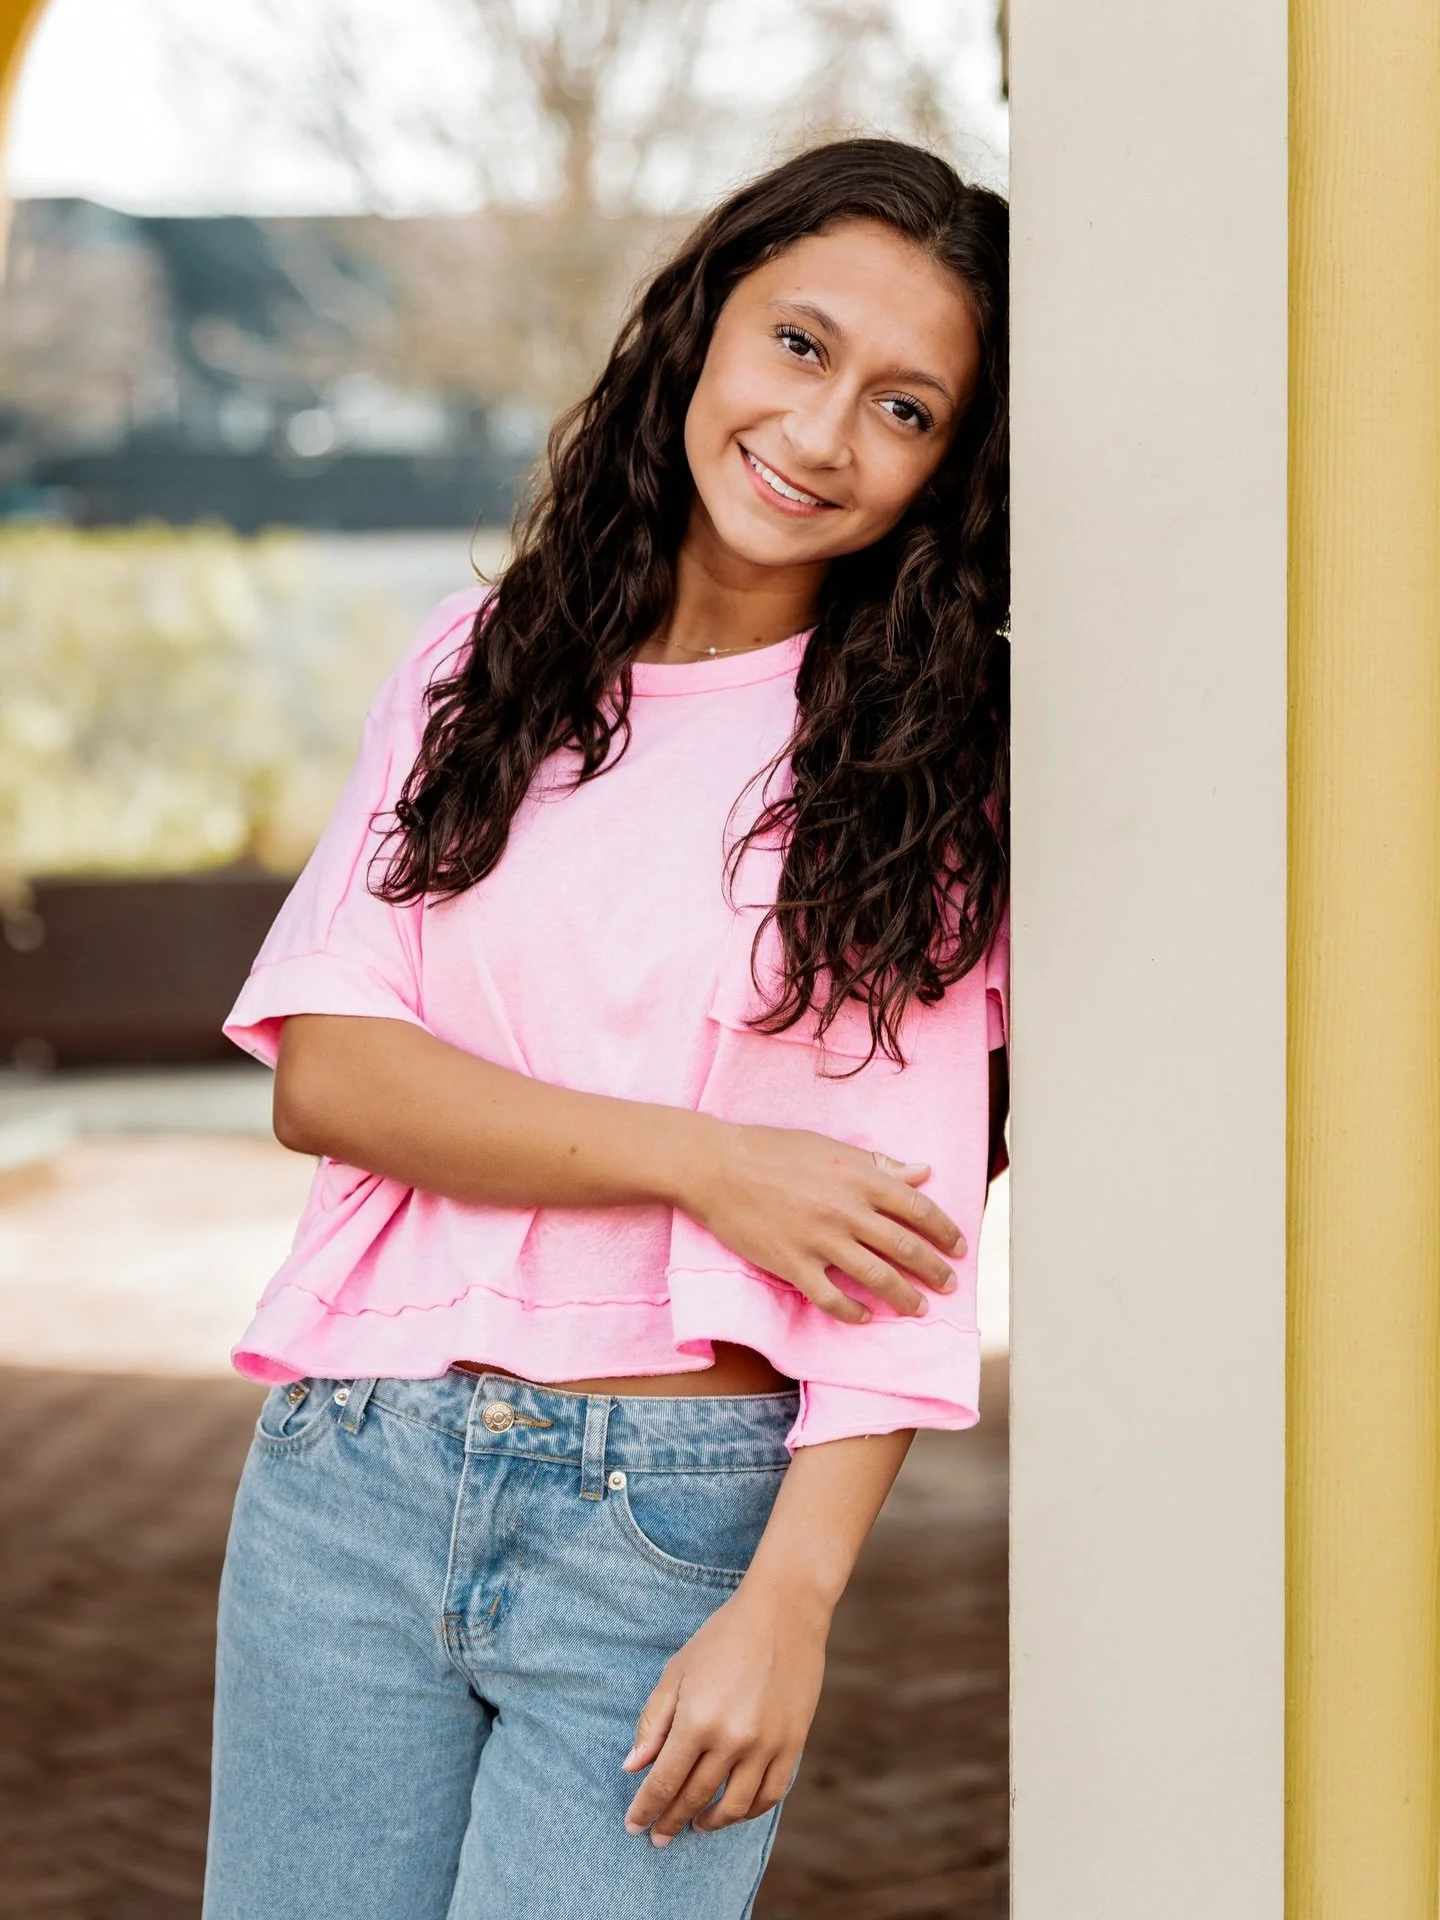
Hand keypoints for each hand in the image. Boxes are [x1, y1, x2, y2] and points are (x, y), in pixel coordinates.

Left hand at [621, 1581, 826, 1844]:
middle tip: (659, 1837)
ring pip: (735, 1806)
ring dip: (711, 1822)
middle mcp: (731, 1739)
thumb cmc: (722, 1637)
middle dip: (672, 1821)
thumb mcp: (677, 1671)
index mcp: (696, 1719)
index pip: (664, 1781)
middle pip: (696, 1797)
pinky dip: (750, 1810)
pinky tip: (735, 1810)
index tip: (634, 1826)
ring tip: (696, 1825)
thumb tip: (633, 1767)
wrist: (783, 1611)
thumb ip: (654, 1722)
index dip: (646, 1808)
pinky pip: (770, 1794)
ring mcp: (766, 1745)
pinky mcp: (793, 1743)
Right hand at [677, 1122, 963, 1321]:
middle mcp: (847, 1210)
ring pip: (877, 1278)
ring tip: (918, 1309)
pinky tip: (865, 1317)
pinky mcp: (793, 1264)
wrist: (717, 1166)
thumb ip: (878, 1165)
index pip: (918, 1208)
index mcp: (860, 1177)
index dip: (945, 1231)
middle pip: (905, 1248)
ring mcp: (820, 1240)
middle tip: (949, 1285)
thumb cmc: (772, 1150)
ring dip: (904, 1297)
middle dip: (934, 1271)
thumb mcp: (830, 1146)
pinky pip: (832, 1298)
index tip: (959, 1246)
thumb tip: (921, 1172)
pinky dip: (853, 1312)